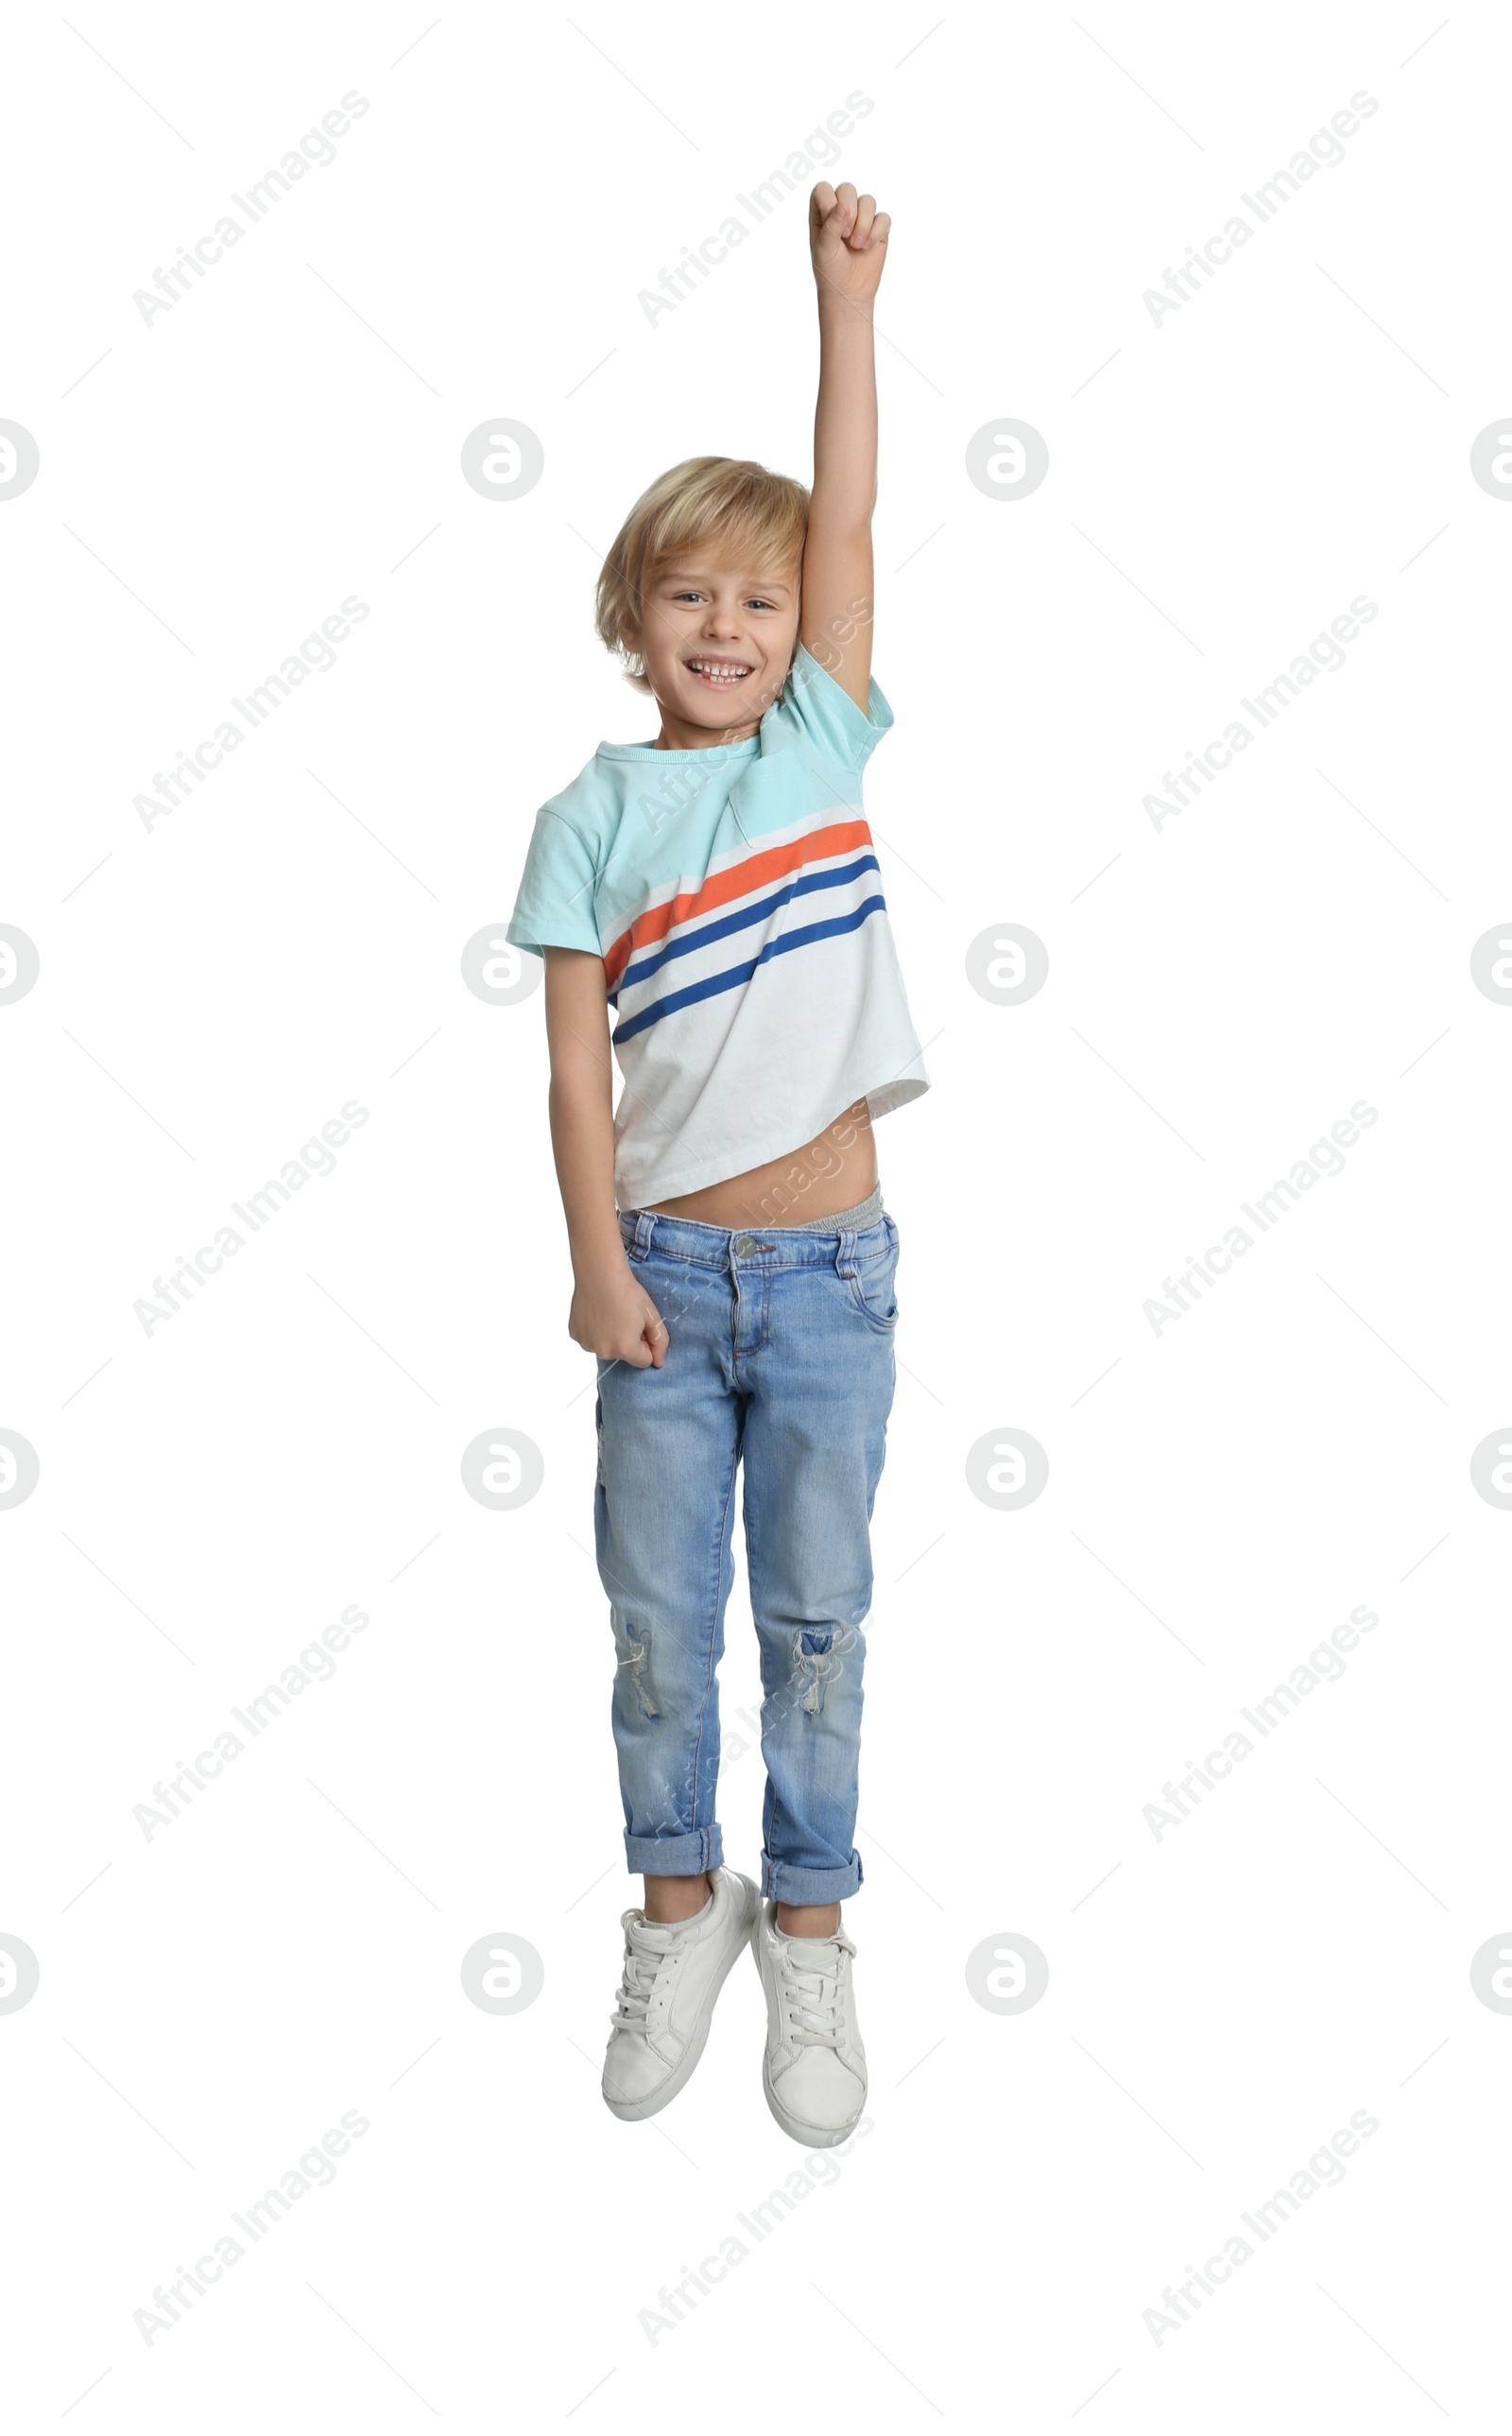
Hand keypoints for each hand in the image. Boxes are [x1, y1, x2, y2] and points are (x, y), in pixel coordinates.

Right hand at [568, 1258, 667, 1367]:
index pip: (644, 1360)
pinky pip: (591, 1338)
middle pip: (624, 1355)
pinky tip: (597, 1313)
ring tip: (610, 1313)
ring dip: (610, 1336)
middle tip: (625, 1316)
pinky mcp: (575, 1334)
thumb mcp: (652, 1315)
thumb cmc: (628, 1292)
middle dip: (628, 1341)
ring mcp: (587, 1343)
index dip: (646, 1343)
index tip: (641, 1325)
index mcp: (625, 1349)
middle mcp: (604, 1352)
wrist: (600, 1273)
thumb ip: (660, 1342)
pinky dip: (595, 1330)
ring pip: (606, 1347)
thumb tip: (659, 1363)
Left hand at [809, 181, 890, 304]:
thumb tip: (844, 205)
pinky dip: (876, 232)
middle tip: (845, 236)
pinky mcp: (878, 228)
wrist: (849, 292)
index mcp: (821, 212)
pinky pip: (883, 217)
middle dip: (849, 213)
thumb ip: (831, 225)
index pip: (823, 189)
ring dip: (864, 224)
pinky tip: (868, 247)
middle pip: (847, 189)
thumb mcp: (824, 249)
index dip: (829, 203)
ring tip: (857, 245)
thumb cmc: (830, 271)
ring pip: (868, 200)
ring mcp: (861, 217)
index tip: (832, 227)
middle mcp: (841, 210)